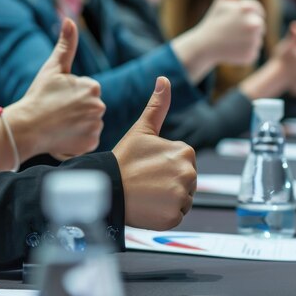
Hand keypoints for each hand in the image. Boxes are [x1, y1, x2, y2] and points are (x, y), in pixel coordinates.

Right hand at [9, 19, 105, 158]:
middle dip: (76, 109)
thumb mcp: (52, 68)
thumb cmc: (37, 96)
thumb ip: (66, 44)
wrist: (25, 128)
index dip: (71, 93)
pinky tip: (63, 136)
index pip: (87, 89)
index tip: (57, 98)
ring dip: (77, 124)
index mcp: (93, 87)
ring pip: (89, 123)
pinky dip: (78, 139)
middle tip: (56, 112)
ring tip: (59, 124)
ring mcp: (96, 127)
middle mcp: (99, 106)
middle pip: (90, 106)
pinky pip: (87, 139)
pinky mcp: (91, 143)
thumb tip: (69, 19)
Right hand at [113, 77, 196, 230]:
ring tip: (147, 194)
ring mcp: (182, 196)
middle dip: (168, 183)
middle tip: (146, 181)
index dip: (164, 165)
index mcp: (186, 151)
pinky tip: (148, 207)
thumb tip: (164, 78)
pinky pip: (175, 215)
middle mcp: (189, 173)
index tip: (148, 166)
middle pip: (185, 181)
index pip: (183, 162)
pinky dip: (164, 214)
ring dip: (167, 199)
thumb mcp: (142, 130)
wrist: (106, 189)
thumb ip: (158, 105)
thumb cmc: (123, 159)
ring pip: (181, 199)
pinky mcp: (174, 217)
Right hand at [193, 0, 265, 65]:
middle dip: (249, 28)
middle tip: (232, 31)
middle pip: (260, 26)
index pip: (258, 12)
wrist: (204, 45)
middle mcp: (254, 24)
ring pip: (258, 39)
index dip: (247, 15)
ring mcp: (253, 41)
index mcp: (248, 9)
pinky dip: (245, 52)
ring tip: (232, 40)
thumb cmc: (214, 20)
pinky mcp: (251, 55)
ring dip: (248, 40)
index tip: (234, 19)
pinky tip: (233, 50)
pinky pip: (254, 52)